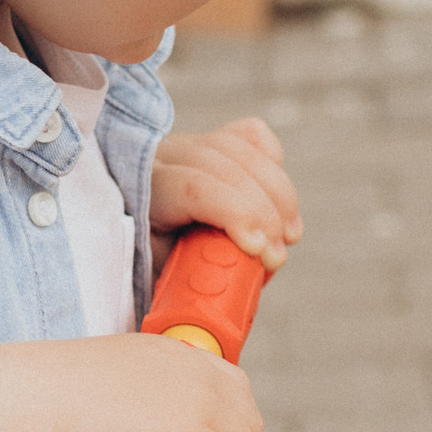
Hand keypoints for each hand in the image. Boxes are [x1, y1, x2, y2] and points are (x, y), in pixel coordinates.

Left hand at [150, 116, 299, 271]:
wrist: (141, 238)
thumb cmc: (156, 265)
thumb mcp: (161, 274)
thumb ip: (191, 277)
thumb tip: (224, 296)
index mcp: (145, 190)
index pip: (193, 187)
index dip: (234, 212)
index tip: (259, 250)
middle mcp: (165, 157)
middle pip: (226, 168)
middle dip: (263, 213)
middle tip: (277, 256)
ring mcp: (191, 143)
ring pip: (245, 152)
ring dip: (280, 195)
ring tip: (290, 236)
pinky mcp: (213, 140)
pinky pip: (251, 135)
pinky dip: (274, 162)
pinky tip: (279, 198)